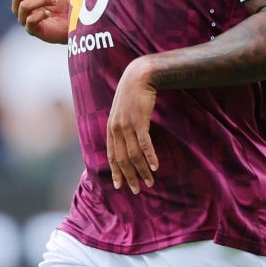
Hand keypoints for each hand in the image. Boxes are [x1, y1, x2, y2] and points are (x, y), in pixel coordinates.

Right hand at [6, 0, 69, 43]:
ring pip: (24, 5)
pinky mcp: (32, 30)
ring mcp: (24, 19)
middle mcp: (18, 7)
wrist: (73, 18)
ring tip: (54, 0)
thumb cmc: (59, 1)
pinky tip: (49, 13)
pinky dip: (41, 13)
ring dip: (42, 0)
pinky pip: (30, 20)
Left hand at [106, 57, 159, 193]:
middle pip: (122, 159)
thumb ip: (121, 126)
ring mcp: (127, 125)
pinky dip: (149, 156)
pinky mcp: (139, 120)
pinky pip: (145, 143)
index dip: (115, 172)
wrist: (138, 76)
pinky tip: (155, 166)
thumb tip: (125, 140)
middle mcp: (116, 129)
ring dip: (142, 170)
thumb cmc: (132, 94)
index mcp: (111, 128)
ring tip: (149, 182)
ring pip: (133, 154)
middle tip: (137, 190)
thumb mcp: (122, 111)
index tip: (119, 186)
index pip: (111, 156)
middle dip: (129, 176)